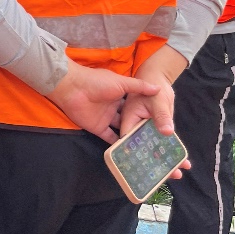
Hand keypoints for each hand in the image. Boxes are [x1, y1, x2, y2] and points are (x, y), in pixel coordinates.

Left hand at [46, 61, 160, 143]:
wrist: (72, 87)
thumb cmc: (97, 81)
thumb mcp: (121, 82)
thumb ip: (139, 87)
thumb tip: (158, 88)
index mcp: (119, 95)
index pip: (135, 106)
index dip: (146, 113)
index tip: (162, 123)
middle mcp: (114, 108)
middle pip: (130, 120)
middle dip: (141, 128)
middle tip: (157, 140)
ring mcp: (106, 119)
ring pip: (121, 130)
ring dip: (131, 138)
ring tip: (148, 148)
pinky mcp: (98, 128)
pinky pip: (110, 138)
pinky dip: (118, 144)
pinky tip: (131, 152)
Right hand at [118, 46, 189, 177]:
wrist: (160, 79)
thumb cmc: (154, 85)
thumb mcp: (158, 100)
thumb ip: (162, 115)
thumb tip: (168, 132)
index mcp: (130, 120)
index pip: (128, 140)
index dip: (134, 156)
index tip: (145, 169)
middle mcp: (136, 127)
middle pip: (142, 149)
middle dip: (155, 163)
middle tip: (170, 175)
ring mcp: (147, 129)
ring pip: (153, 148)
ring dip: (165, 160)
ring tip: (180, 172)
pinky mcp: (157, 129)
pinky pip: (162, 143)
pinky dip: (171, 152)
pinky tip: (183, 162)